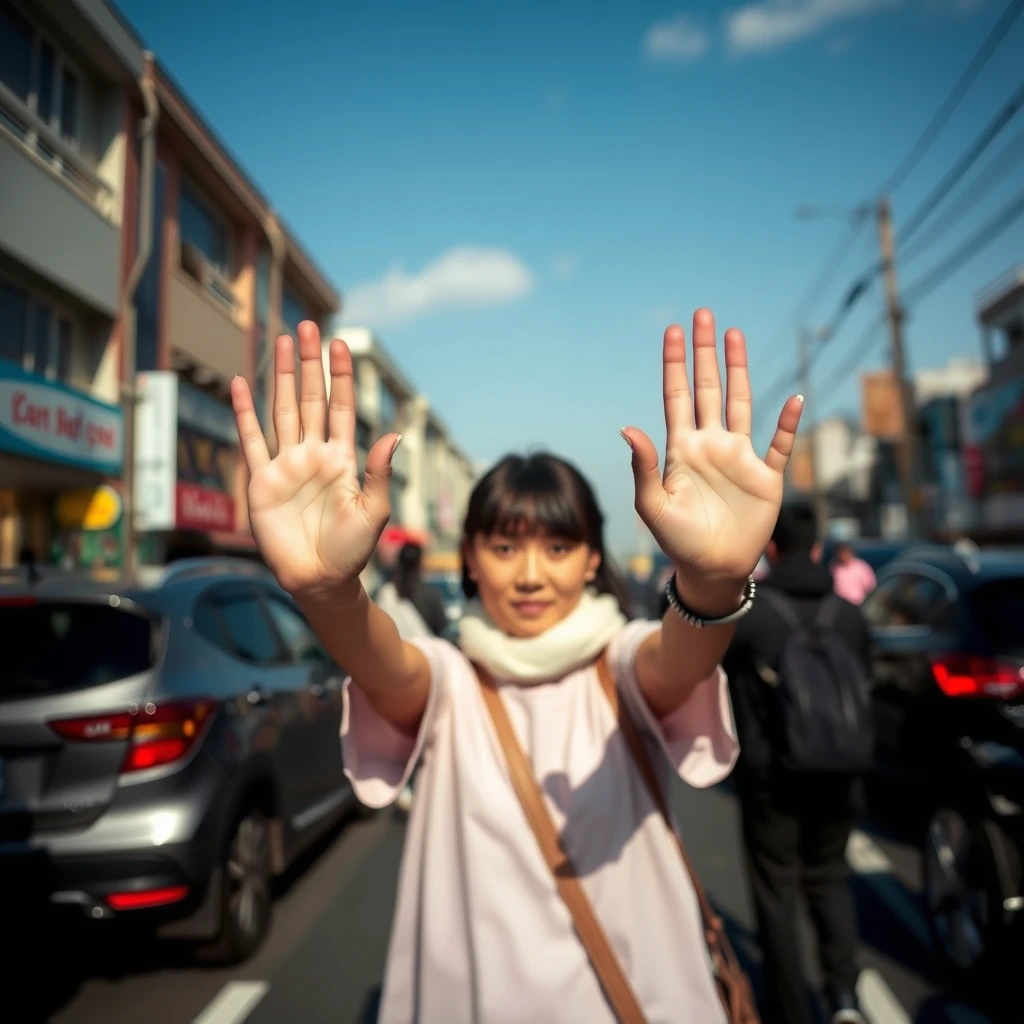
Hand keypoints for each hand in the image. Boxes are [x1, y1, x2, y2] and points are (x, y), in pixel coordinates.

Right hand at [230, 321, 399, 596]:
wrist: (320, 580)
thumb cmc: (352, 550)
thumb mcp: (374, 511)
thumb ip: (379, 471)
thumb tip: (392, 434)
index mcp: (343, 459)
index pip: (341, 407)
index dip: (340, 377)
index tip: (341, 345)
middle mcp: (313, 455)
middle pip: (310, 399)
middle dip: (310, 364)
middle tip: (309, 327)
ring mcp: (286, 465)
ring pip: (282, 411)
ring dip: (280, 377)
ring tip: (282, 342)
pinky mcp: (262, 482)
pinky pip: (251, 441)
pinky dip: (244, 413)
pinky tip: (240, 385)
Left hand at [624, 310, 801, 603]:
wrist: (712, 570)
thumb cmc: (678, 541)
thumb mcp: (653, 506)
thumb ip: (643, 467)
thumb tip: (628, 427)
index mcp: (681, 448)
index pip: (675, 395)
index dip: (674, 363)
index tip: (672, 330)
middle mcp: (710, 444)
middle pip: (707, 388)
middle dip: (705, 352)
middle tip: (704, 314)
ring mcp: (739, 457)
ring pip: (741, 403)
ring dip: (739, 370)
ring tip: (735, 335)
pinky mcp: (766, 476)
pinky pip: (779, 444)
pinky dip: (787, 423)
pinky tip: (793, 399)